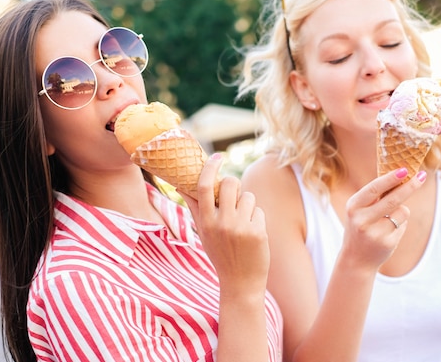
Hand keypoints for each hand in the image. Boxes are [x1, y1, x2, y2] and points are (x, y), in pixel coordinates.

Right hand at [181, 154, 268, 295]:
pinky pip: (259, 210)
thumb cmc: (220, 255)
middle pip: (231, 184)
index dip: (210, 168)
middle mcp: (222, 223)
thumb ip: (195, 208)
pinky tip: (252, 234)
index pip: (204, 187)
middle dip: (234, 185)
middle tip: (234, 194)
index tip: (217, 156)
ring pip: (248, 196)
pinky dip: (257, 218)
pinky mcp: (258, 232)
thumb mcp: (203, 233)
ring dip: (247, 205)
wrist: (240, 284)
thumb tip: (181, 185)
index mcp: (205, 222)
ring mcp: (241, 227)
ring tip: (243, 222)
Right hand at [341, 168, 425, 268]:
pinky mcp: (388, 242)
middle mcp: (362, 219)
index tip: (404, 170)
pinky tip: (388, 232)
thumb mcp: (359, 210)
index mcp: (353, 206)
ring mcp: (375, 232)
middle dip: (410, 186)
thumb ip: (375, 196)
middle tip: (422, 176)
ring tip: (388, 219)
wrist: (356, 258)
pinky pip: (404, 224)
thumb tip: (401, 176)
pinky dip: (400, 224)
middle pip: (393, 199)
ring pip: (402, 211)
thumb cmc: (360, 227)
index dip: (391, 178)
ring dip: (401, 210)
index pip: (374, 189)